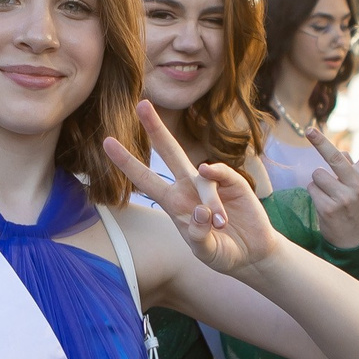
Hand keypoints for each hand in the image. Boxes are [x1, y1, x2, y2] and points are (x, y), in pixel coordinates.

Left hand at [107, 101, 281, 277]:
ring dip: (211, 204)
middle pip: (169, 152)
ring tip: (221, 226)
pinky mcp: (234, 184)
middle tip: (141, 104)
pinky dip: (218, 181)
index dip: (127, 162)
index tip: (107, 141)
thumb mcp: (205, 252)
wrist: (252, 254)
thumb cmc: (222, 252)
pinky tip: (221, 204)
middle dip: (155, 128)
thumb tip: (202, 211)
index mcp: (174, 203)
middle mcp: (189, 187)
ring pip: (201, 176)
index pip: (145, 179)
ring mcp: (211, 184)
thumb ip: (199, 236)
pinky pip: (221, 173)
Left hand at [303, 113, 358, 250]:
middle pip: (335, 158)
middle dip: (320, 142)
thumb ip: (351, 168)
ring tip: (329, 195)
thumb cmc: (354, 206)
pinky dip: (314, 194)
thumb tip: (340, 152)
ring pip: (317, 174)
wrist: (354, 240)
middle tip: (308, 130)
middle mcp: (358, 184)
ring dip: (318, 182)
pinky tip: (325, 205)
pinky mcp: (329, 208)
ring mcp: (343, 197)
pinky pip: (311, 189)